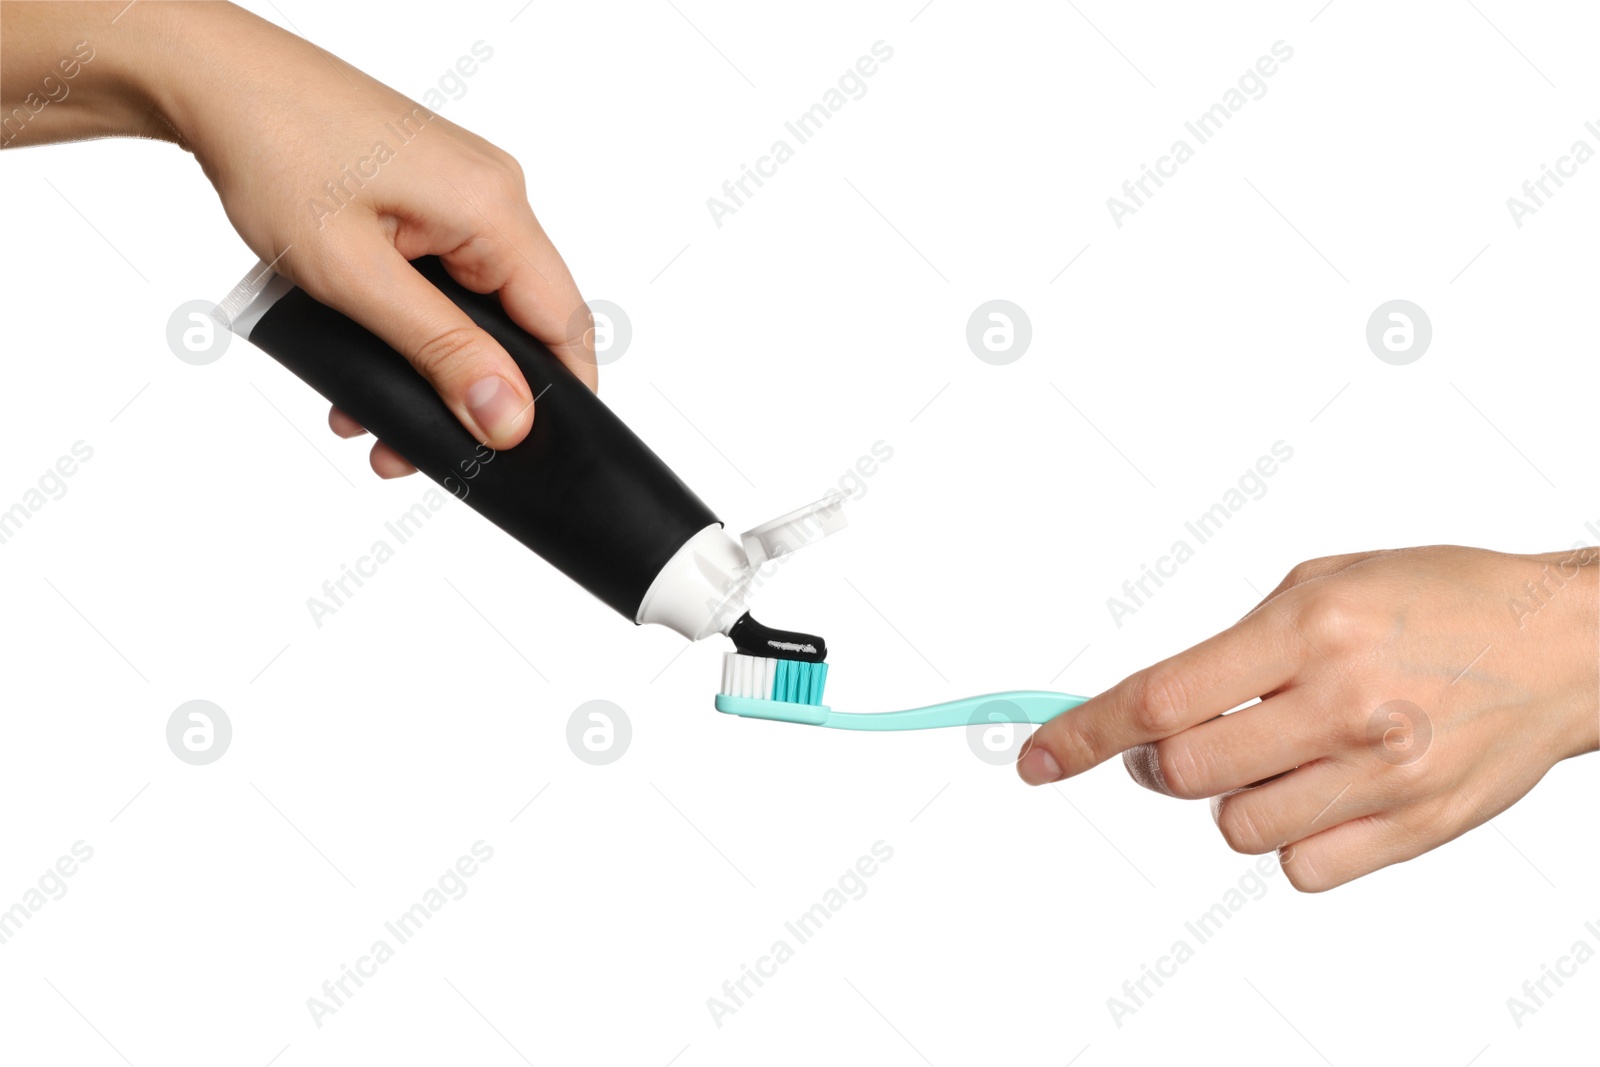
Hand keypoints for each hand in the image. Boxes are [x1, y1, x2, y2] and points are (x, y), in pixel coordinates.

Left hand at [2, 1, 595, 476]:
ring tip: (370, 419)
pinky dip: (415, 326)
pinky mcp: (432, 196)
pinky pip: (447, 278)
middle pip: (522, 323)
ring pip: (479, 308)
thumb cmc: (272, 150)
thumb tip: (509, 418)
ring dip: (433, 368)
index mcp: (492, 208)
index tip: (528, 456)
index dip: (560, 398)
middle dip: (473, 394)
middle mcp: (493, 195)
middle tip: (412, 449)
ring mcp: (464, 192)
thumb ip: (439, 352)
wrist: (213, 78)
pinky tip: (362, 361)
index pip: (565, 324)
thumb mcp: (354, 277)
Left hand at [1017, 546, 1598, 890]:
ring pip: (1238, 828)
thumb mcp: (1324, 583)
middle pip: (1184, 772)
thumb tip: (1154, 709)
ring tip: (1282, 756)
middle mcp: (1342, 705)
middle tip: (1193, 739)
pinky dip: (1292, 838)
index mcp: (1309, 629)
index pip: (1158, 699)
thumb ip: (1236, 647)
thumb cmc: (1441, 601)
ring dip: (1233, 797)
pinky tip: (1324, 792)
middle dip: (1161, 763)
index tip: (1039, 757)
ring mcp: (1381, 775)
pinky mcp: (1415, 827)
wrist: (1562, 645)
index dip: (1081, 734)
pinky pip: (1301, 868)